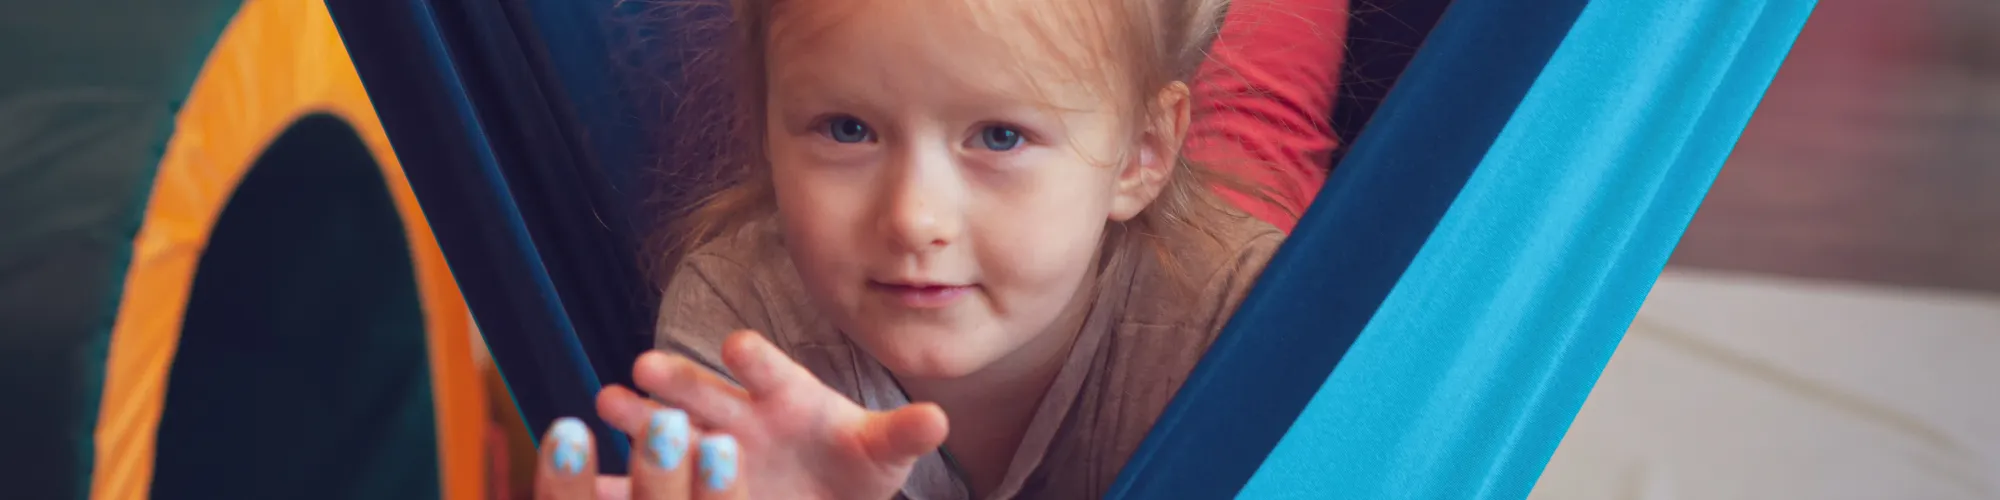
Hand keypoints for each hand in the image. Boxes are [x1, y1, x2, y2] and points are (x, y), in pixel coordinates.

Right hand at [536, 331, 950, 498]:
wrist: (822, 495)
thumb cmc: (851, 468)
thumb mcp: (879, 455)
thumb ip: (901, 435)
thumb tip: (939, 418)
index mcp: (787, 396)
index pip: (771, 370)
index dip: (757, 359)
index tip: (739, 347)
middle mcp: (740, 414)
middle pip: (708, 391)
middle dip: (681, 381)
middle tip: (646, 366)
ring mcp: (710, 447)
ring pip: (669, 426)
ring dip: (641, 415)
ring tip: (610, 402)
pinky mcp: (691, 482)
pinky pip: (647, 480)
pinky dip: (619, 479)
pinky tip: (586, 475)